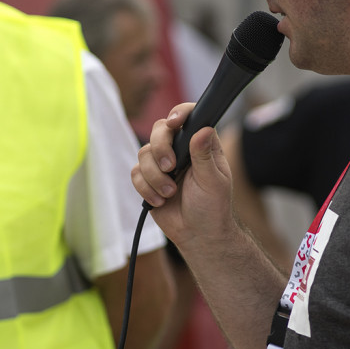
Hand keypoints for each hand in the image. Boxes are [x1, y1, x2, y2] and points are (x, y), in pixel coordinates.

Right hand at [131, 103, 235, 251]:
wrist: (198, 235)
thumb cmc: (213, 208)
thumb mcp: (214, 181)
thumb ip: (205, 155)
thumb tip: (204, 129)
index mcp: (201, 144)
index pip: (190, 117)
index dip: (180, 113)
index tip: (174, 123)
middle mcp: (181, 149)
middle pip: (160, 129)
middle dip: (161, 148)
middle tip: (171, 167)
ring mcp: (163, 163)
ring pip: (144, 153)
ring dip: (155, 176)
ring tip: (170, 193)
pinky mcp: (148, 178)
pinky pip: (136, 173)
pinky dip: (146, 189)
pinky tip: (160, 201)